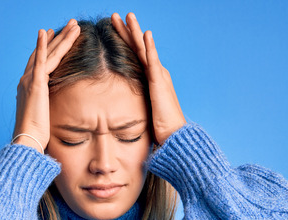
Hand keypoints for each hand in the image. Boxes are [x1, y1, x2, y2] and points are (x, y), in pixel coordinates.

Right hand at [13, 19, 79, 152]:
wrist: (28, 141)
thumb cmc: (36, 136)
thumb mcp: (44, 118)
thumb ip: (48, 109)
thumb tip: (55, 114)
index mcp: (29, 89)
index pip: (40, 63)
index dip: (48, 48)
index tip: (54, 36)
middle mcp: (27, 81)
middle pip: (45, 53)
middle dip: (58, 38)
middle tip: (69, 25)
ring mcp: (29, 80)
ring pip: (48, 53)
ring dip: (61, 38)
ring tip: (73, 25)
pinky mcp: (34, 84)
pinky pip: (40, 60)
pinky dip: (42, 45)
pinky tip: (46, 31)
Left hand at [111, 12, 185, 144]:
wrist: (173, 136)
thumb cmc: (158, 127)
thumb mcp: (141, 110)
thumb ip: (132, 102)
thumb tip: (115, 106)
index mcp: (150, 78)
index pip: (134, 55)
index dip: (124, 40)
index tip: (114, 28)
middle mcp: (155, 73)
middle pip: (138, 47)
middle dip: (127, 30)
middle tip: (116, 15)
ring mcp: (159, 76)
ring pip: (144, 49)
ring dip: (136, 31)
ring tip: (128, 16)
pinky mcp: (160, 83)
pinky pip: (153, 62)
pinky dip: (150, 47)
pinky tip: (146, 35)